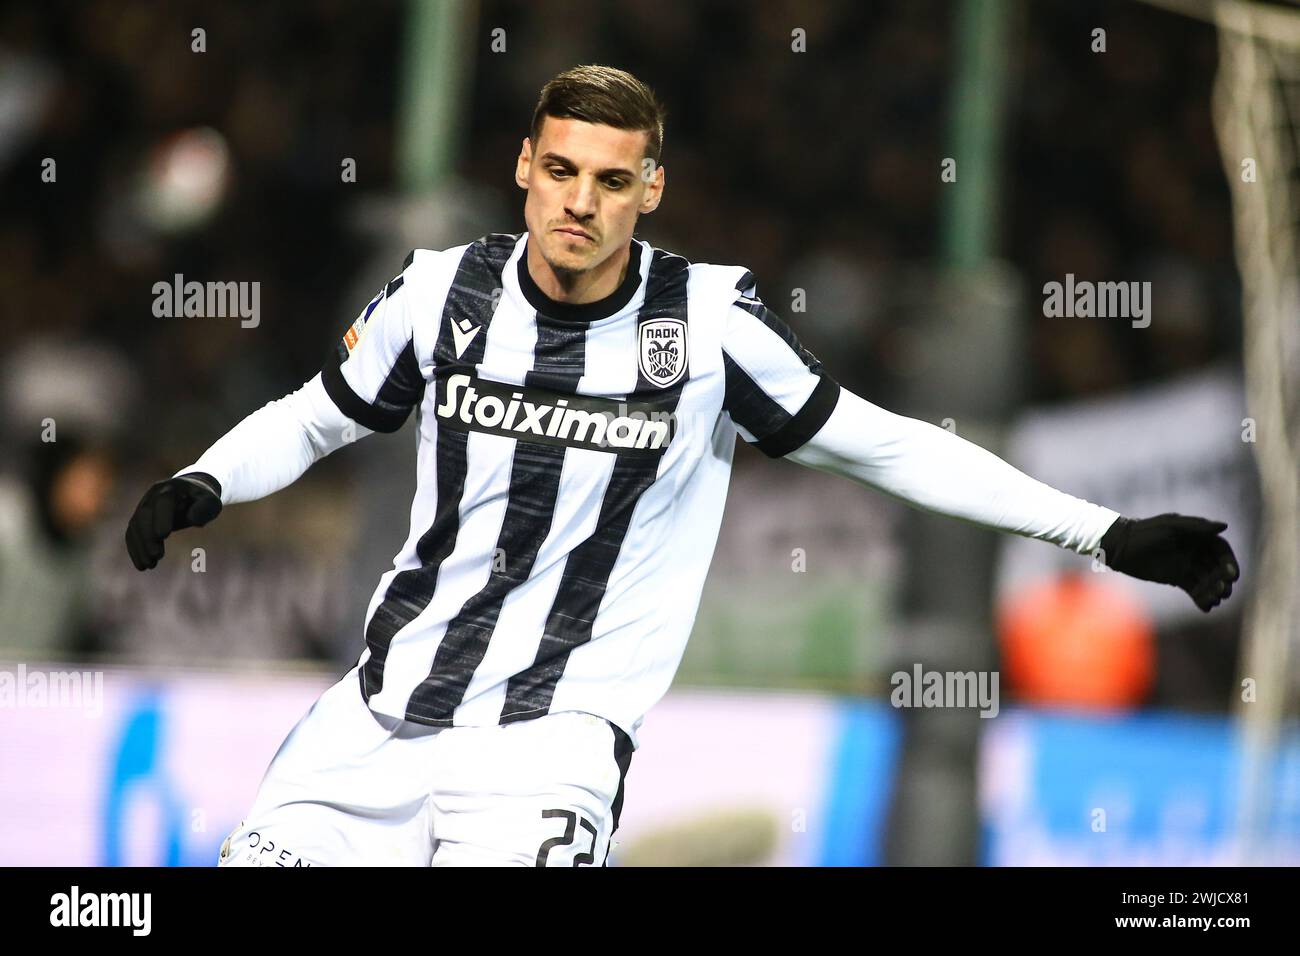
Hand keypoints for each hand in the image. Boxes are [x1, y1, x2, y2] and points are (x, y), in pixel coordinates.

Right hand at [125, 473, 222, 570]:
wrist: (188, 493)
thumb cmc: (202, 499)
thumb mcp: (211, 502)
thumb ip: (204, 508)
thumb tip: (192, 520)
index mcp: (171, 489)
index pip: (163, 501)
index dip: (161, 518)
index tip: (163, 536)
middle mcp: (153, 495)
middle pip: (145, 514)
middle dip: (148, 536)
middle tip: (157, 556)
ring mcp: (143, 506)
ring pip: (136, 526)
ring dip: (140, 546)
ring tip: (149, 565)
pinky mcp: (139, 518)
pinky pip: (132, 533)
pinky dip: (135, 549)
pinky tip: (142, 565)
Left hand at [1098, 513, 1239, 611]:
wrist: (1120, 546)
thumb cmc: (1145, 531)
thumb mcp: (1171, 526)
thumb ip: (1197, 527)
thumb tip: (1225, 526)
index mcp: (1197, 537)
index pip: (1221, 550)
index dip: (1229, 562)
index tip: (1231, 575)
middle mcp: (1195, 552)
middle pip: (1217, 568)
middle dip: (1223, 580)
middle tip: (1224, 591)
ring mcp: (1186, 566)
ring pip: (1207, 581)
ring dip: (1214, 591)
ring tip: (1215, 600)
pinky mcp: (1176, 578)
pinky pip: (1194, 590)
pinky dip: (1201, 599)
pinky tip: (1206, 607)